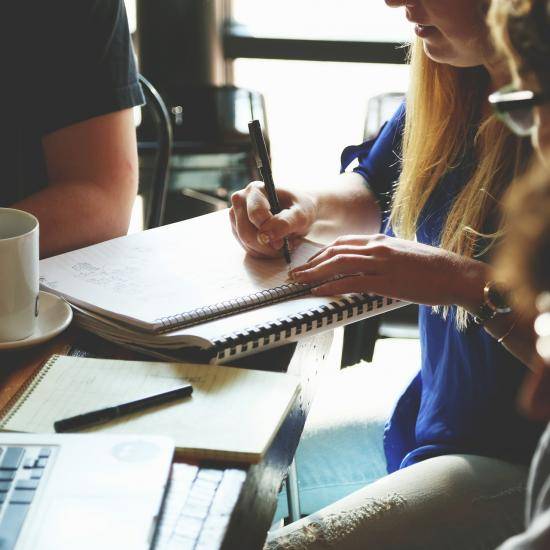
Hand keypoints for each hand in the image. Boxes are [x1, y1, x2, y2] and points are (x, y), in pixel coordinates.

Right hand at [229, 181, 316, 257]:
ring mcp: (236, 215)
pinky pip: (246, 247)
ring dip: (265, 250)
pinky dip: (261, 252)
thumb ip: (285, 223)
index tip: (282, 243)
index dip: (268, 231)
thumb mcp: (301, 215)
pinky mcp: (237, 229)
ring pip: (245, 241)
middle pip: (245, 231)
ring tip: (281, 244)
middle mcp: (241, 200)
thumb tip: (265, 236)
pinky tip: (273, 246)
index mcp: (256, 190)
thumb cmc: (300, 209)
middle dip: (266, 245)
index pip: (255, 214)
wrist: (298, 212)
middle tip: (283, 247)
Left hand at [291, 234, 486, 306]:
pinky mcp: (387, 280)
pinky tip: (319, 291)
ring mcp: (381, 263)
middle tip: (296, 273)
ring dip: (314, 273)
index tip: (310, 263)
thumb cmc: (433, 268)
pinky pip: (352, 282)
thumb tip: (367, 266)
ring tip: (299, 281)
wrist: (457, 274)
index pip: (342, 243)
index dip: (322, 253)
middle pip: (335, 251)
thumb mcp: (403, 254)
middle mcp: (377, 247)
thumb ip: (382, 257)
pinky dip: (332, 286)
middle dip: (312, 263)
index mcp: (380, 240)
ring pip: (339, 264)